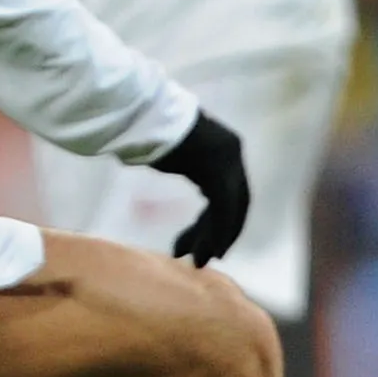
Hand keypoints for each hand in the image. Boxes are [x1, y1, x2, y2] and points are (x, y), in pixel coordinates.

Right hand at [154, 111, 250, 266]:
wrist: (143, 115)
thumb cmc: (149, 130)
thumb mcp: (176, 153)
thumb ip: (189, 167)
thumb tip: (180, 174)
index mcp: (226, 148)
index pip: (232, 194)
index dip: (222, 223)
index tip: (207, 243)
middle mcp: (233, 153)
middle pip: (235, 204)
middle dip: (219, 233)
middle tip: (203, 258)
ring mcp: (228, 160)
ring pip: (230, 210)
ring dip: (214, 239)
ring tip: (196, 261)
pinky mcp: (217, 169)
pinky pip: (222, 209)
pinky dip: (216, 233)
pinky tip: (203, 251)